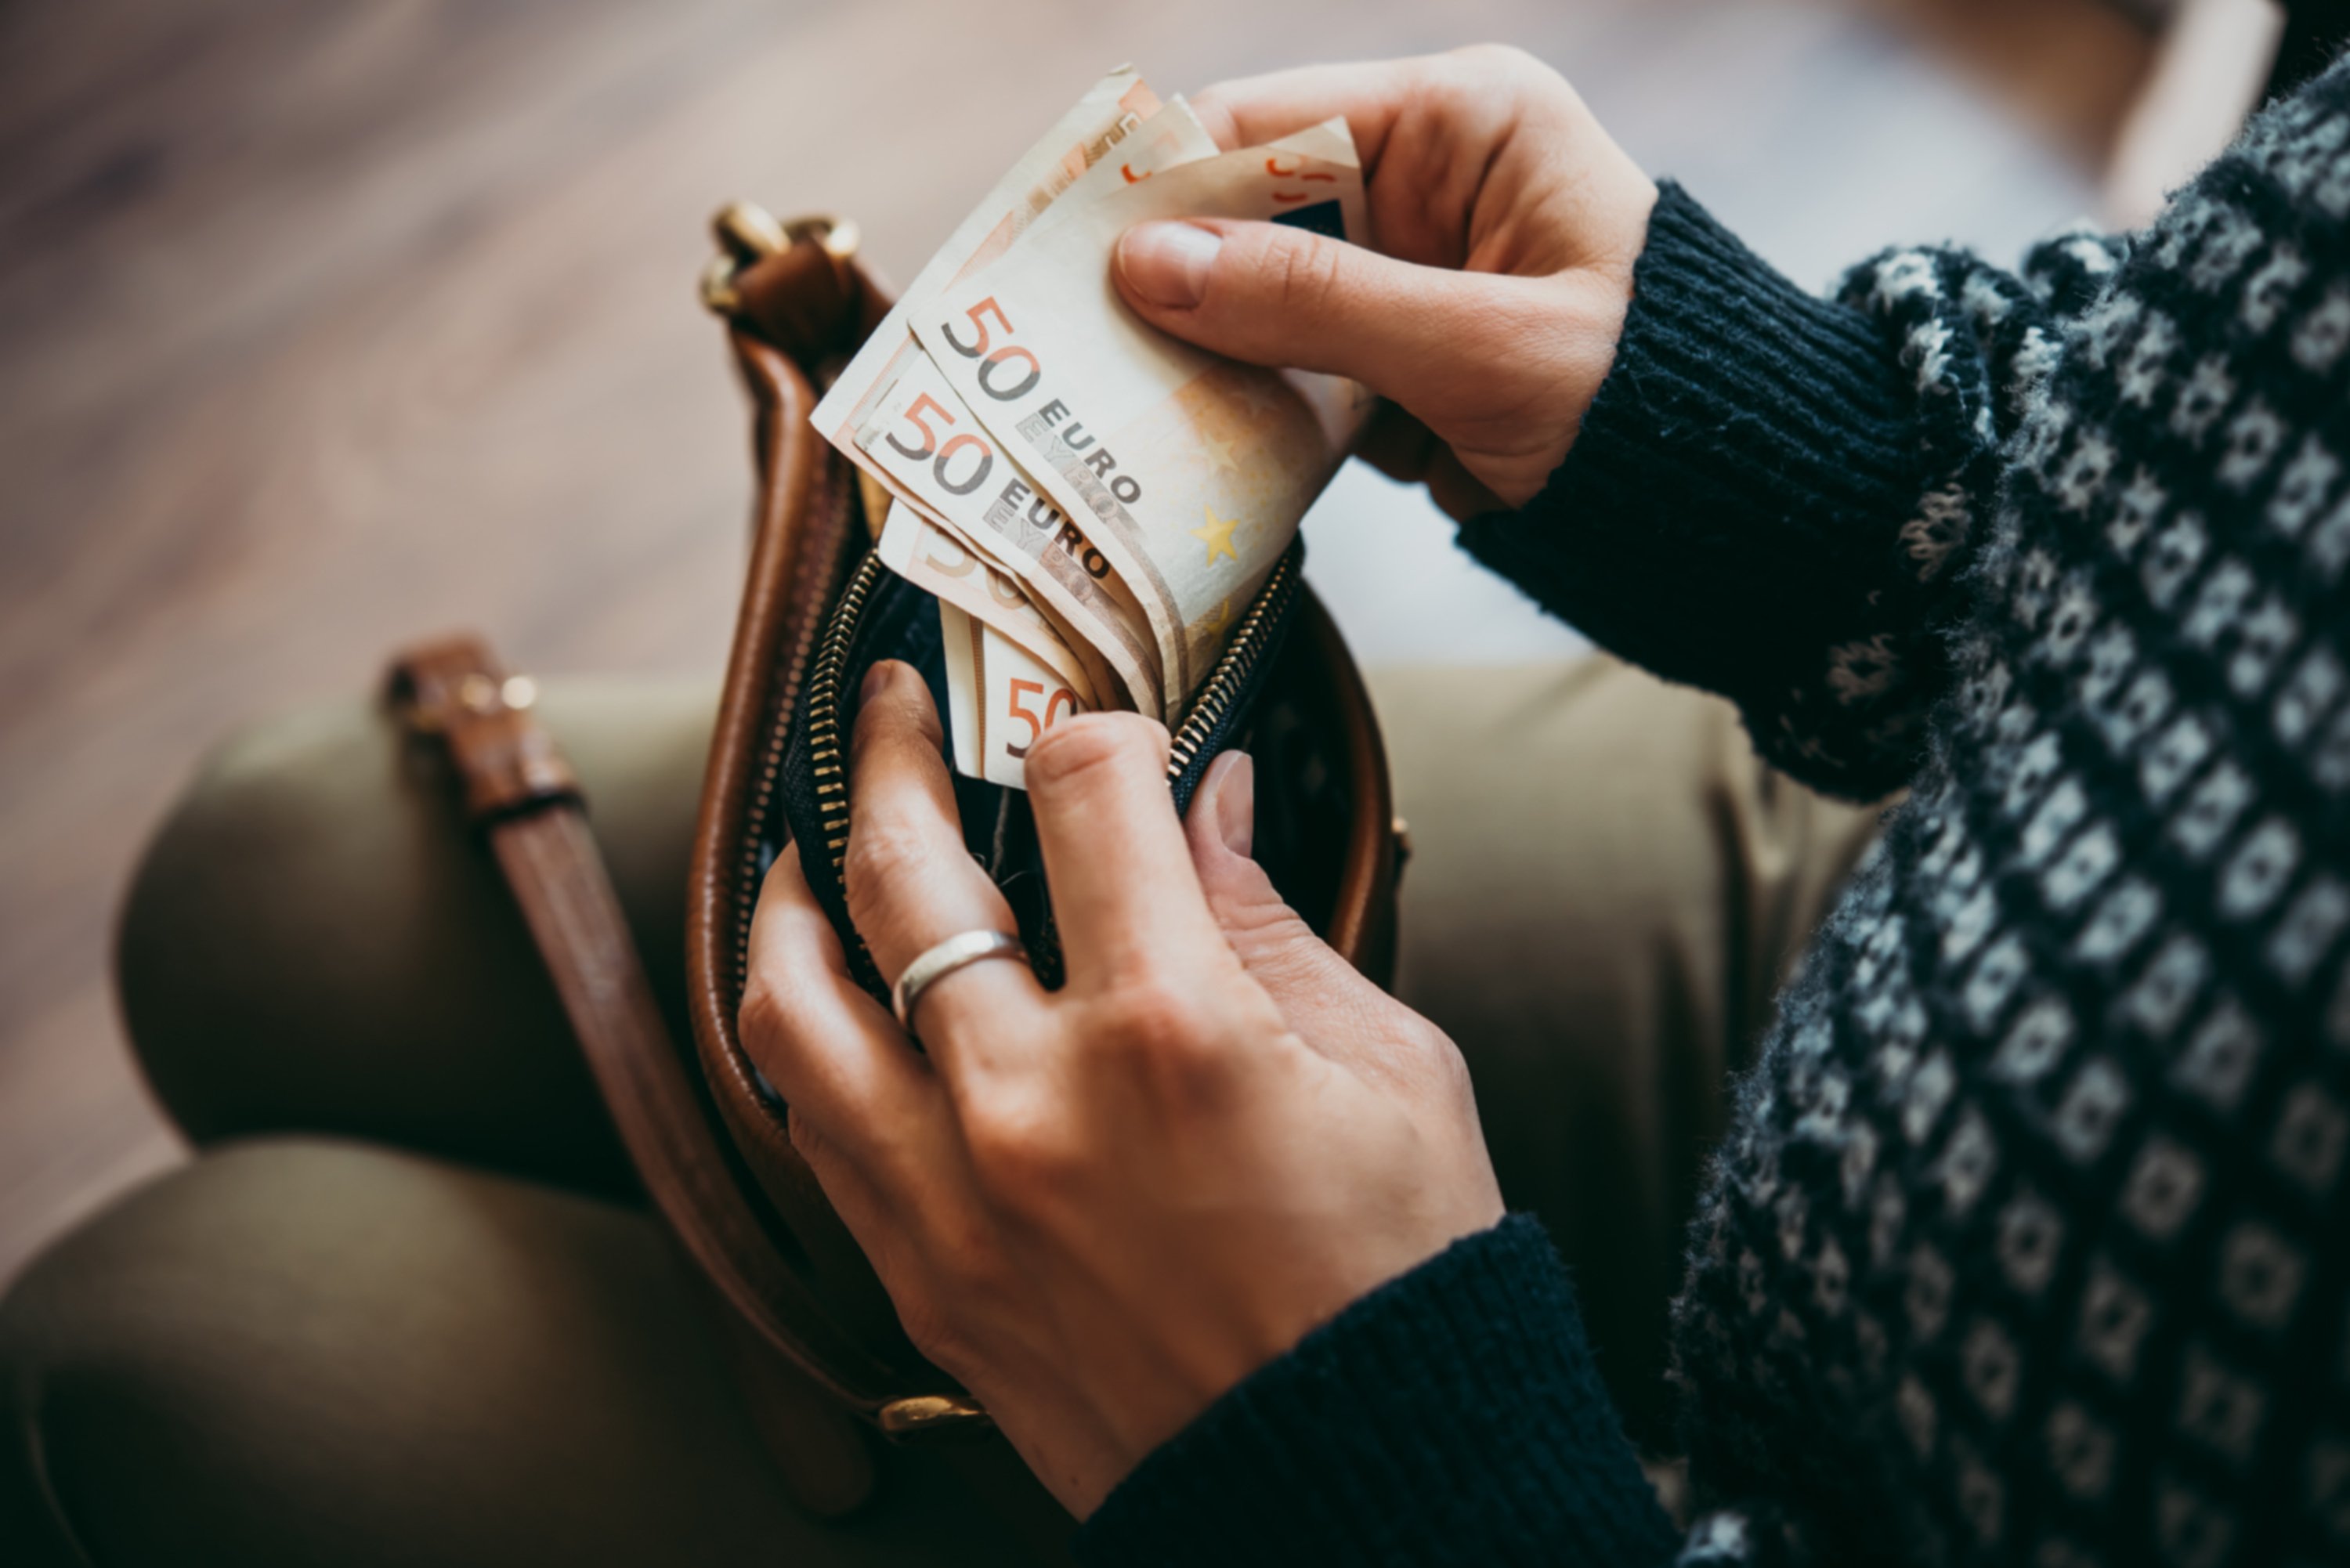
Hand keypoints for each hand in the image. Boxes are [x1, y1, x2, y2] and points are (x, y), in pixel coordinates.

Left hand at [740, 661, 1502, 1515]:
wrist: (1354, 1490)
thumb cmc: (1398, 1278)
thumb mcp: (1388, 1070)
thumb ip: (1270, 920)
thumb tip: (1209, 804)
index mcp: (1174, 1031)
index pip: (1083, 789)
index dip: (1094, 724)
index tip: (1102, 726)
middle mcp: (1032, 1103)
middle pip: (901, 869)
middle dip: (896, 751)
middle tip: (895, 704)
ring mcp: (954, 1200)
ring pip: (791, 1007)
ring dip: (790, 900)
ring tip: (806, 850)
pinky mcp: (922, 1281)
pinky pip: (807, 1134)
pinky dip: (800, 1046)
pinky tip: (823, 1007)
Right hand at [1114, 46, 1657, 517]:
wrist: (1738, 505)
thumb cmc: (1648, 401)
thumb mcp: (1481, 348)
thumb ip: (1314, 303)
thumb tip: (1149, 264)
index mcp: (1464, 122)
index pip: (1271, 125)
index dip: (1164, 183)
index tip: (1066, 249)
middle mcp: (1428, 181)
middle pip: (1250, 211)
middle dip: (1171, 277)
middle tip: (1065, 343)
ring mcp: (1410, 273)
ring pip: (1260, 297)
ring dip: (1200, 352)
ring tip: (1102, 404)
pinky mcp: (1402, 357)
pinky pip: (1295, 366)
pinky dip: (1249, 406)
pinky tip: (1185, 444)